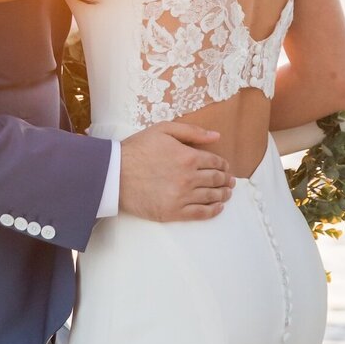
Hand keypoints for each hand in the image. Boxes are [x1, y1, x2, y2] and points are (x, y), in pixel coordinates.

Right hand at [118, 121, 233, 221]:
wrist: (113, 174)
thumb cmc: (137, 149)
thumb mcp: (163, 130)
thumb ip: (192, 131)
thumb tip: (216, 136)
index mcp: (188, 156)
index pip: (215, 162)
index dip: (224, 165)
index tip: (226, 167)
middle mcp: (189, 178)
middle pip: (216, 180)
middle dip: (226, 180)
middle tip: (230, 182)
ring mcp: (181, 196)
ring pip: (211, 197)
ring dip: (223, 195)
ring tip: (227, 194)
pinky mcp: (173, 212)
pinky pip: (200, 213)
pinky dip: (213, 211)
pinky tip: (218, 208)